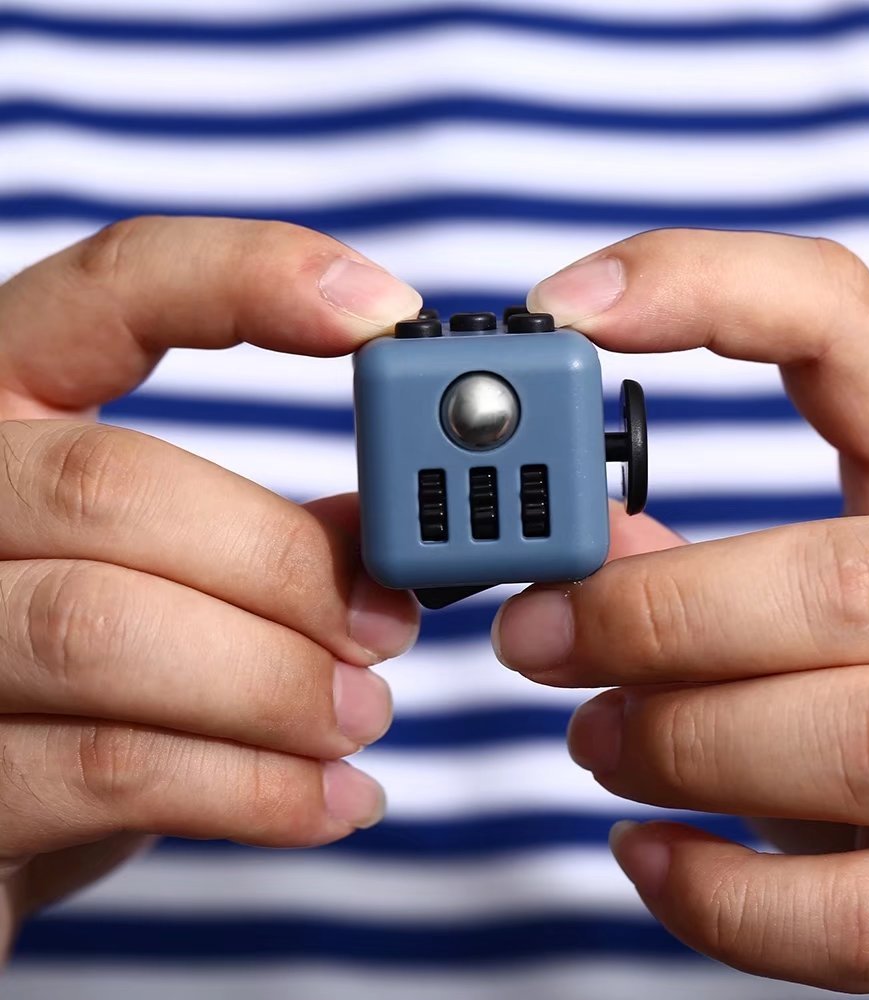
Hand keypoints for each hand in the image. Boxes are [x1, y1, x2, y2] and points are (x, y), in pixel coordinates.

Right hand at [0, 217, 420, 956]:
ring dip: (275, 684)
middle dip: (283, 564)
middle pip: (116, 486)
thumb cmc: (74, 679)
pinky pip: (108, 768)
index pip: (113, 288)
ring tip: (362, 717)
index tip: (384, 310)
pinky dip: (253, 790)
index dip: (249, 275)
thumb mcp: (147, 574)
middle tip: (388, 623)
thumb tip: (380, 532)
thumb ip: (242, 534)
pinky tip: (330, 801)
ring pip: (105, 628)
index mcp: (3, 409)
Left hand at [493, 230, 868, 996]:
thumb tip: (584, 557)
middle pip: (838, 582)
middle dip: (655, 617)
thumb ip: (708, 559)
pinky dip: (727, 900)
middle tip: (536, 636)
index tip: (559, 309)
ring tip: (594, 741)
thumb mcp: (818, 579)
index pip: (842, 319)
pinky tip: (650, 857)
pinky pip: (868, 918)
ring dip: (682, 746)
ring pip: (860, 741)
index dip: (701, 287)